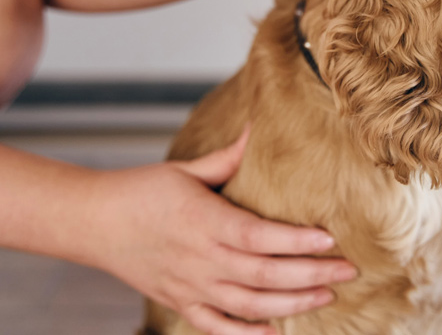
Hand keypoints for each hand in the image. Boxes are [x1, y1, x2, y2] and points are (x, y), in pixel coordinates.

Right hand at [89, 128, 356, 334]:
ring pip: (250, 305)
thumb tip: (261, 126)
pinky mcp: (180, 303)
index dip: (297, 242)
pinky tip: (276, 332)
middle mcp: (200, 260)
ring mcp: (191, 287)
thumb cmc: (140, 190)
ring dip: (292, 304)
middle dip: (311, 275)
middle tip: (347, 269)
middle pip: (264, 275)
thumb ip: (229, 157)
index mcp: (203, 222)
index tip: (330, 238)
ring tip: (326, 296)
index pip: (260, 237)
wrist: (94, 223)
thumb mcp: (185, 169)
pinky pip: (218, 328)